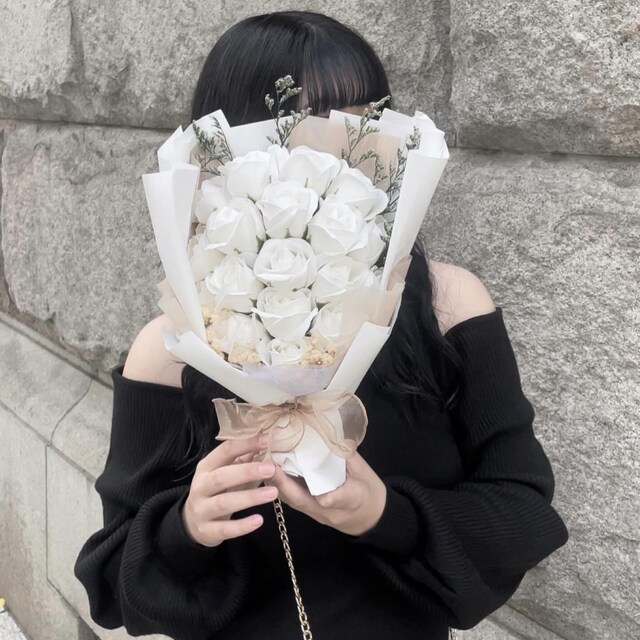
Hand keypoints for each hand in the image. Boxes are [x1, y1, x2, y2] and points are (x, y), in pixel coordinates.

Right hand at [182, 434, 278, 546]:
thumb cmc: (216, 491)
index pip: (224, 451)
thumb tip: (265, 442)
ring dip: (249, 497)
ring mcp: (201, 509)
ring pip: (224, 502)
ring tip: (273, 493)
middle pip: (221, 477)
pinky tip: (259, 520)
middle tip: (271, 468)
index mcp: (206, 467)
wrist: (191, 522)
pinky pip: (225, 528)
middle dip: (246, 472)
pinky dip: (242, 525)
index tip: (266, 440)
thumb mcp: (225, 472)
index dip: (245, 444)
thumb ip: (243, 460)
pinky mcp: (206, 530)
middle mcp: (200, 486)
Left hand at [266, 452, 386, 535]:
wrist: (373, 518)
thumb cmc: (370, 493)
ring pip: (291, 501)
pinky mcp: (310, 511)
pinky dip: (280, 486)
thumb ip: (347, 457)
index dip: (314, 485)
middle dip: (281, 480)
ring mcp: (316, 513)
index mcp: (347, 499)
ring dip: (276, 483)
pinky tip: (271, 471)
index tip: (296, 469)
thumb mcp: (365, 473)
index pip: (331, 497)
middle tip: (267, 459)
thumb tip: (332, 436)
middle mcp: (326, 511)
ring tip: (263, 462)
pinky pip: (292, 500)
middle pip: (299, 499)